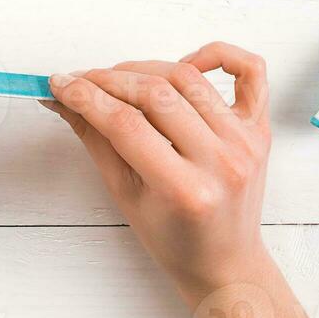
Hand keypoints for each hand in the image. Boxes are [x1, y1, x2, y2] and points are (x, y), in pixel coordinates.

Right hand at [46, 42, 271, 295]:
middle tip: (80, 80)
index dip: (85, 97)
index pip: (125, 123)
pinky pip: (250, 71)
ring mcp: (244, 142)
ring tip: (118, 79)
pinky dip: (219, 54)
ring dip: (145, 68)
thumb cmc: (175, 239)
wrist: (225, 263)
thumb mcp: (124, 195)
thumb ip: (96, 139)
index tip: (59, 84)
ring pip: (188, 78)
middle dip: (108, 80)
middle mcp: (220, 161)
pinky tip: (188, 62)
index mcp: (185, 190)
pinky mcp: (259, 129)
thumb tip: (64, 98)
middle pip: (155, 94)